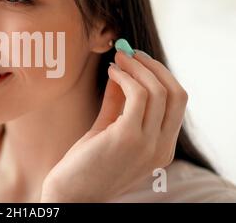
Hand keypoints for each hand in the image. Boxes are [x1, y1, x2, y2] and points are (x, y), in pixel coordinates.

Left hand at [41, 50, 187, 201]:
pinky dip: (125, 77)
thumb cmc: (88, 163)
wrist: (71, 194)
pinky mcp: (128, 137)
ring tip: (118, 59)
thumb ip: (120, 103)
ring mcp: (147, 144)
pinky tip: (111, 73)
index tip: (139, 60)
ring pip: (158, 91)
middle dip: (154, 66)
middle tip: (131, 53)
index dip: (160, 75)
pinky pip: (137, 95)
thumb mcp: (110, 129)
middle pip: (176, 93)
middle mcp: (162, 148)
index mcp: (162, 148)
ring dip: (137, 67)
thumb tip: (125, 71)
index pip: (177, 102)